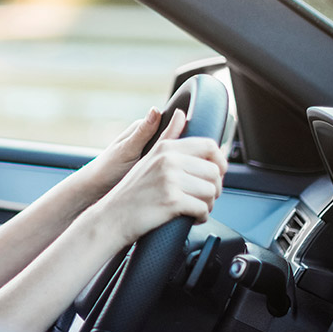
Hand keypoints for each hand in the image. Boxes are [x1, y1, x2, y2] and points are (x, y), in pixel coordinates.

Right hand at [89, 109, 228, 247]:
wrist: (112, 217)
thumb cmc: (132, 191)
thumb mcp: (148, 158)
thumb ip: (168, 137)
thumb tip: (180, 114)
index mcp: (166, 148)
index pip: (209, 146)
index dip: (220, 162)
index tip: (216, 174)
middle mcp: (168, 160)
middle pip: (214, 172)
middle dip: (214, 189)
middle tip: (204, 198)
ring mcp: (169, 180)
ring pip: (211, 192)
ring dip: (208, 204)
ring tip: (196, 208)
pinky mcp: (171, 200)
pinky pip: (203, 209)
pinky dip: (201, 216)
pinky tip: (192, 217)